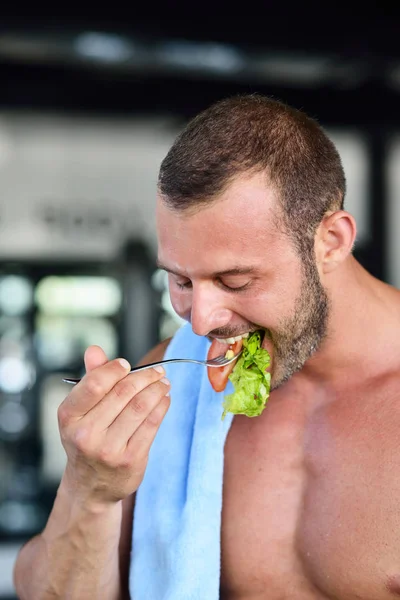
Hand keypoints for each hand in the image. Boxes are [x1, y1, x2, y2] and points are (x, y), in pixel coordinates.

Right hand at [57, 345, 169, 505]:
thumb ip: (91, 378)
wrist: (91, 485)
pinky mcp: (130, 460)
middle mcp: (85, 434)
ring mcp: (108, 449)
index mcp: (69, 417)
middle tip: (157, 371)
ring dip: (157, 389)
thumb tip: (94, 349)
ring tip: (164, 382)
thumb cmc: (88, 438)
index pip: (95, 384)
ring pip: (140, 407)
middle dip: (145, 376)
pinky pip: (152, 424)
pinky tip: (165, 399)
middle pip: (123, 393)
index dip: (115, 369)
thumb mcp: (81, 411)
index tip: (127, 364)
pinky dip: (162, 406)